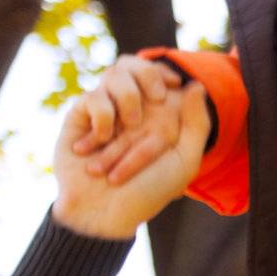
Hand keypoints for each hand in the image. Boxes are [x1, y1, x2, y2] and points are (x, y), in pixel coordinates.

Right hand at [71, 56, 196, 185]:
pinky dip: (102, 119)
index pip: (159, 75)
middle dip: (148, 75)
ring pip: (114, 75)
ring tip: (125, 132)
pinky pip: (92, 97)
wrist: (105, 211)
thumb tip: (196, 85)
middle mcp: (129, 110)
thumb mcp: (184, 162)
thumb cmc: (148, 192)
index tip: (173, 85)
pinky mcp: (80, 117)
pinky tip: (99, 143)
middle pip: (134, 64)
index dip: (164, 72)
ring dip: (128, 102)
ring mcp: (104, 111)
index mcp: (156, 116)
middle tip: (156, 97)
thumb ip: (197, 125)